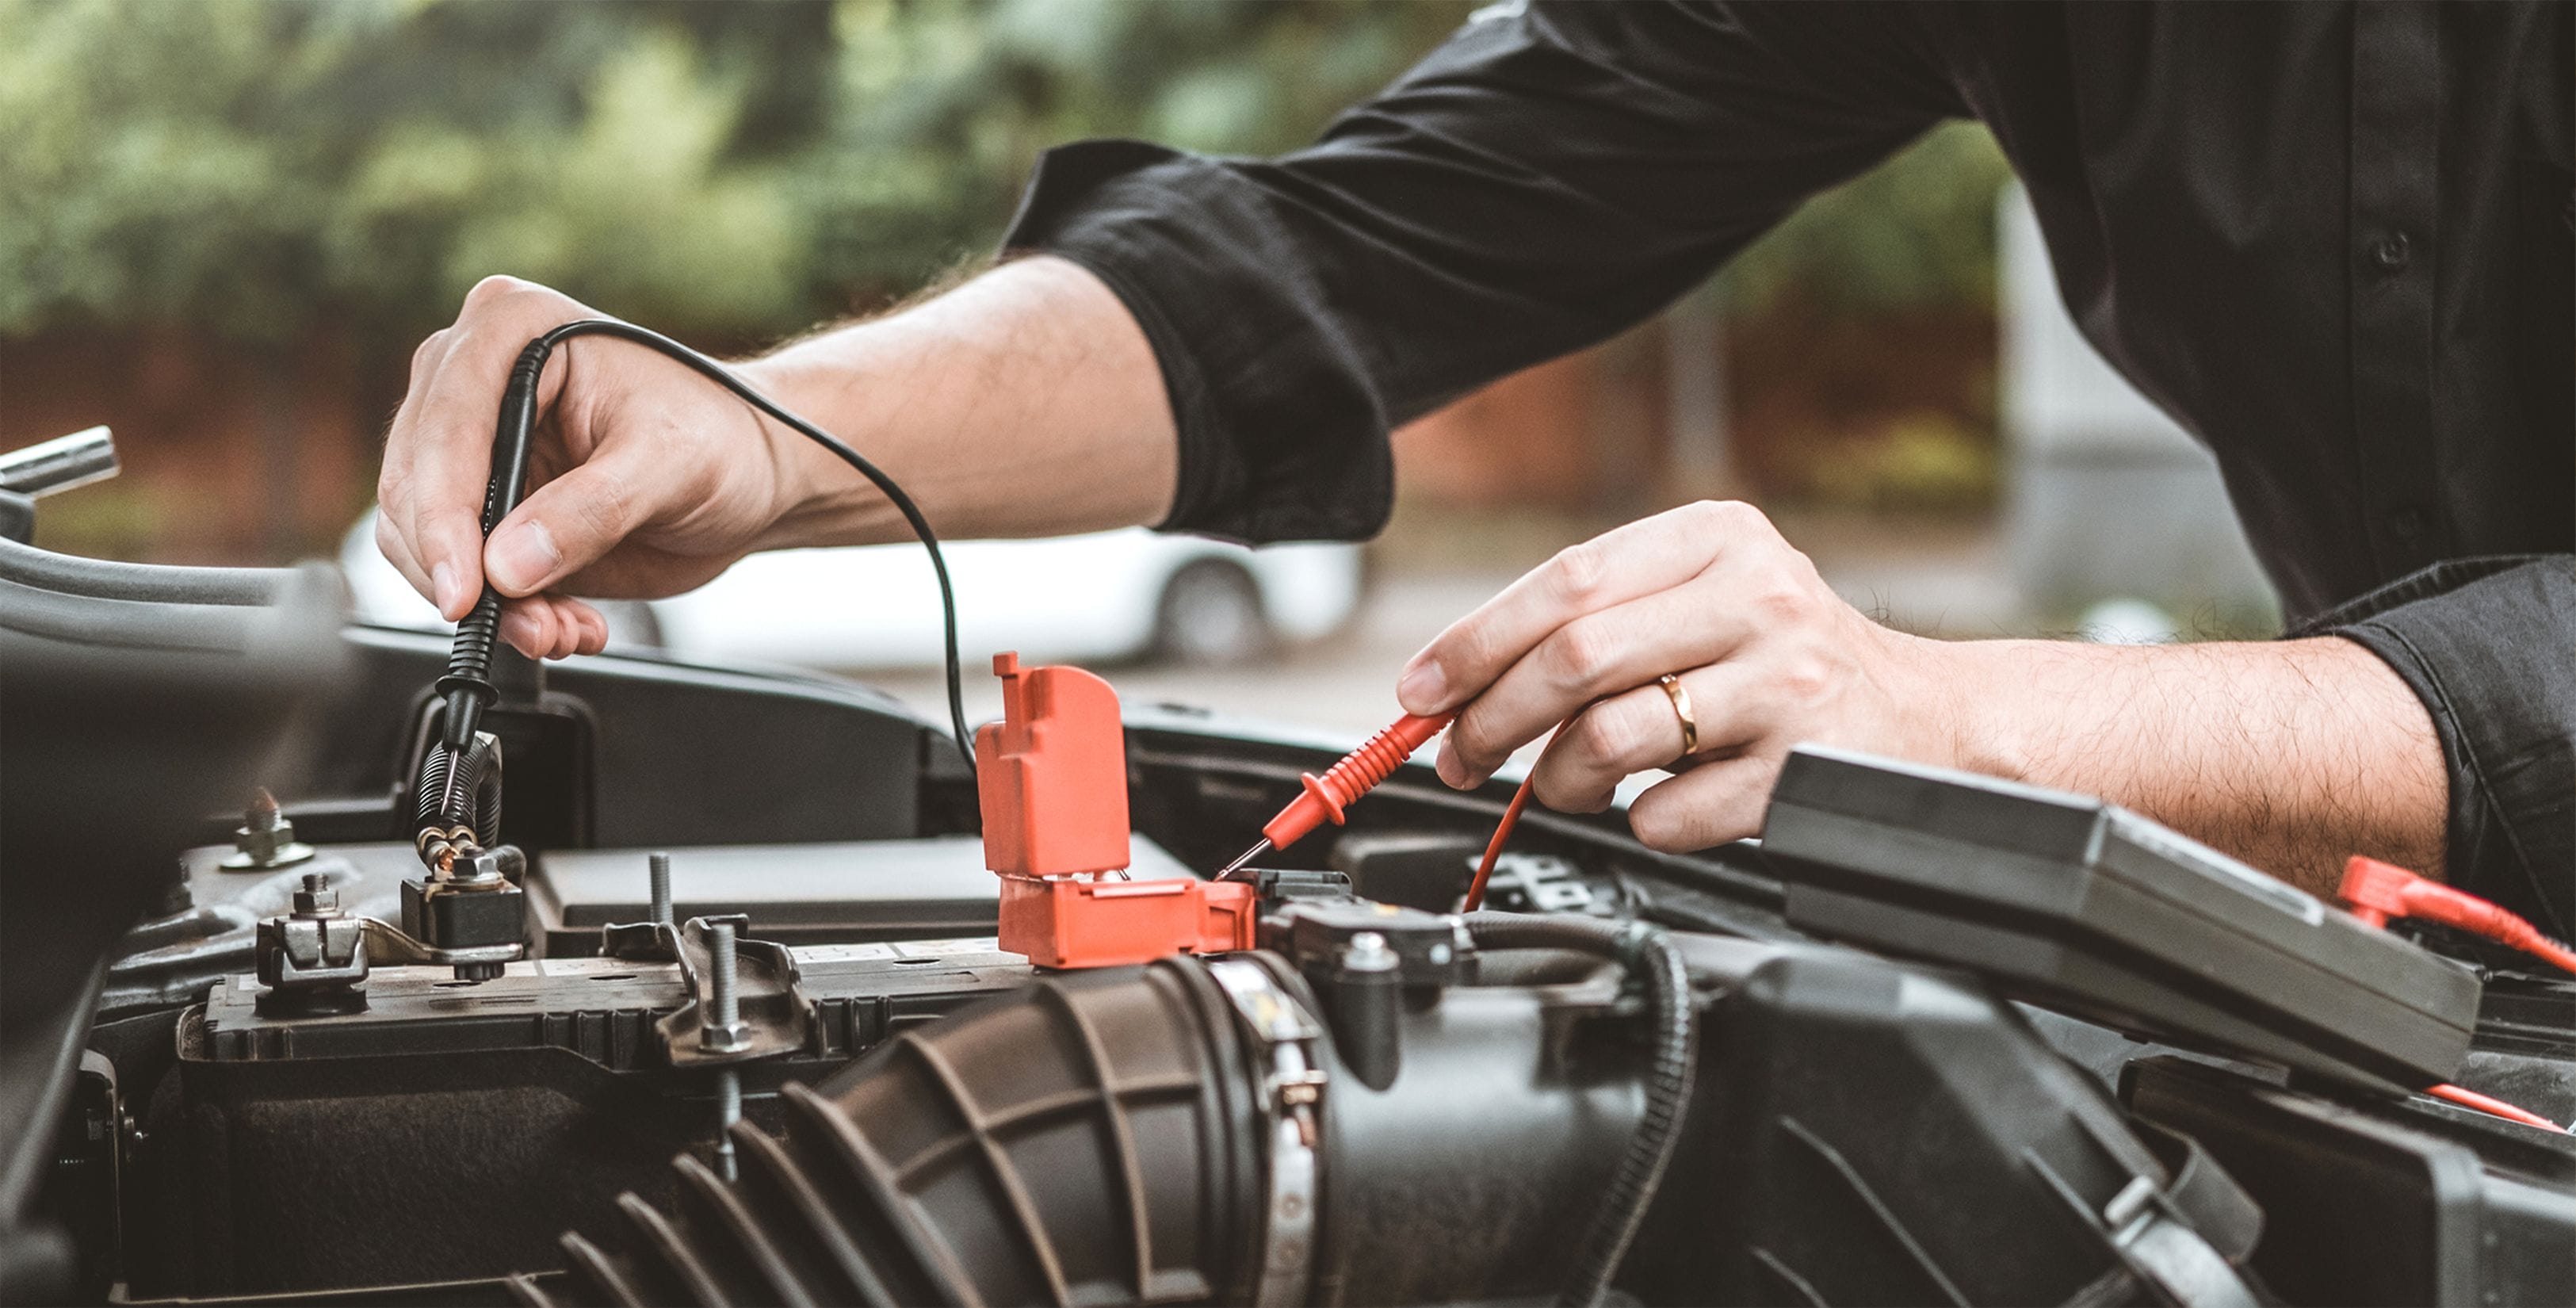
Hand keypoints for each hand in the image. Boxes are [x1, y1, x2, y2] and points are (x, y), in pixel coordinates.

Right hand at [377, 276, 815, 658]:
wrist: (755, 470)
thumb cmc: (725, 436)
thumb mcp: (670, 465)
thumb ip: (590, 513)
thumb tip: (508, 566)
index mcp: (514, 330)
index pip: (446, 428)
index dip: (444, 518)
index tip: (465, 591)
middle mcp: (476, 377)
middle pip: (415, 486)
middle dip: (465, 572)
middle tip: (530, 624)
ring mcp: (476, 443)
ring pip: (425, 539)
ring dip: (488, 604)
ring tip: (559, 629)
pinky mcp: (490, 502)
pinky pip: (461, 569)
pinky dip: (506, 613)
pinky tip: (563, 623)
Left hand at [1395, 501, 1967, 851]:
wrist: (1931, 725)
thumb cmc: (1789, 661)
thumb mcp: (1709, 598)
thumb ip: (1602, 619)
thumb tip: (1455, 679)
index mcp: (1720, 538)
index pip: (1567, 581)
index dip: (1475, 641)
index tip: (1419, 690)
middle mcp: (1759, 599)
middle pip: (1575, 661)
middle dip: (1491, 720)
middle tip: (1459, 755)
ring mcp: (1785, 686)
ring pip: (1610, 740)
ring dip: (1559, 781)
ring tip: (1566, 785)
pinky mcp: (1800, 773)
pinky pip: (1666, 814)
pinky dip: (1640, 822)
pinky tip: (1661, 805)